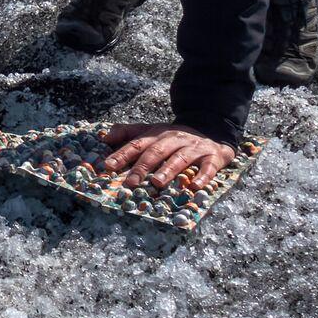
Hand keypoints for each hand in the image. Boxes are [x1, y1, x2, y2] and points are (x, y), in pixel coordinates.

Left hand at [99, 123, 234, 187]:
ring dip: (168, 170)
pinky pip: (208, 167)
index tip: (108, 166)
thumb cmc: (174, 138)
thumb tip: (104, 137)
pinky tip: (195, 186)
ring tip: (157, 182)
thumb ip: (128, 133)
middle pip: (156, 152)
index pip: (137, 143)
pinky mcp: (212, 157)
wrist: (211, 131)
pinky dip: (203, 176)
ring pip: (180, 158)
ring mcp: (194, 148)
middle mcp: (174, 139)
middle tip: (130, 182)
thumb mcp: (152, 131)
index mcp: (157, 134)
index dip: (122, 154)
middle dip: (142, 166)